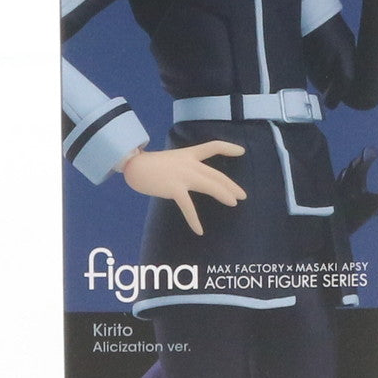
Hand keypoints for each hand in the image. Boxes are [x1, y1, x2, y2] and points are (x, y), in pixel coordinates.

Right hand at [121, 141, 246, 235]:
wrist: (134, 165)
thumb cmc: (150, 164)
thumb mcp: (172, 160)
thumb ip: (185, 166)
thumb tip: (195, 176)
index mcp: (189, 154)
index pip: (213, 146)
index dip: (228, 148)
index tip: (241, 151)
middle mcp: (189, 163)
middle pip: (216, 173)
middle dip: (231, 185)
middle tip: (243, 195)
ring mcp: (182, 176)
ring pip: (209, 185)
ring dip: (223, 194)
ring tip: (234, 203)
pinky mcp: (174, 188)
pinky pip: (188, 206)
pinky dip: (194, 219)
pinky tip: (199, 230)